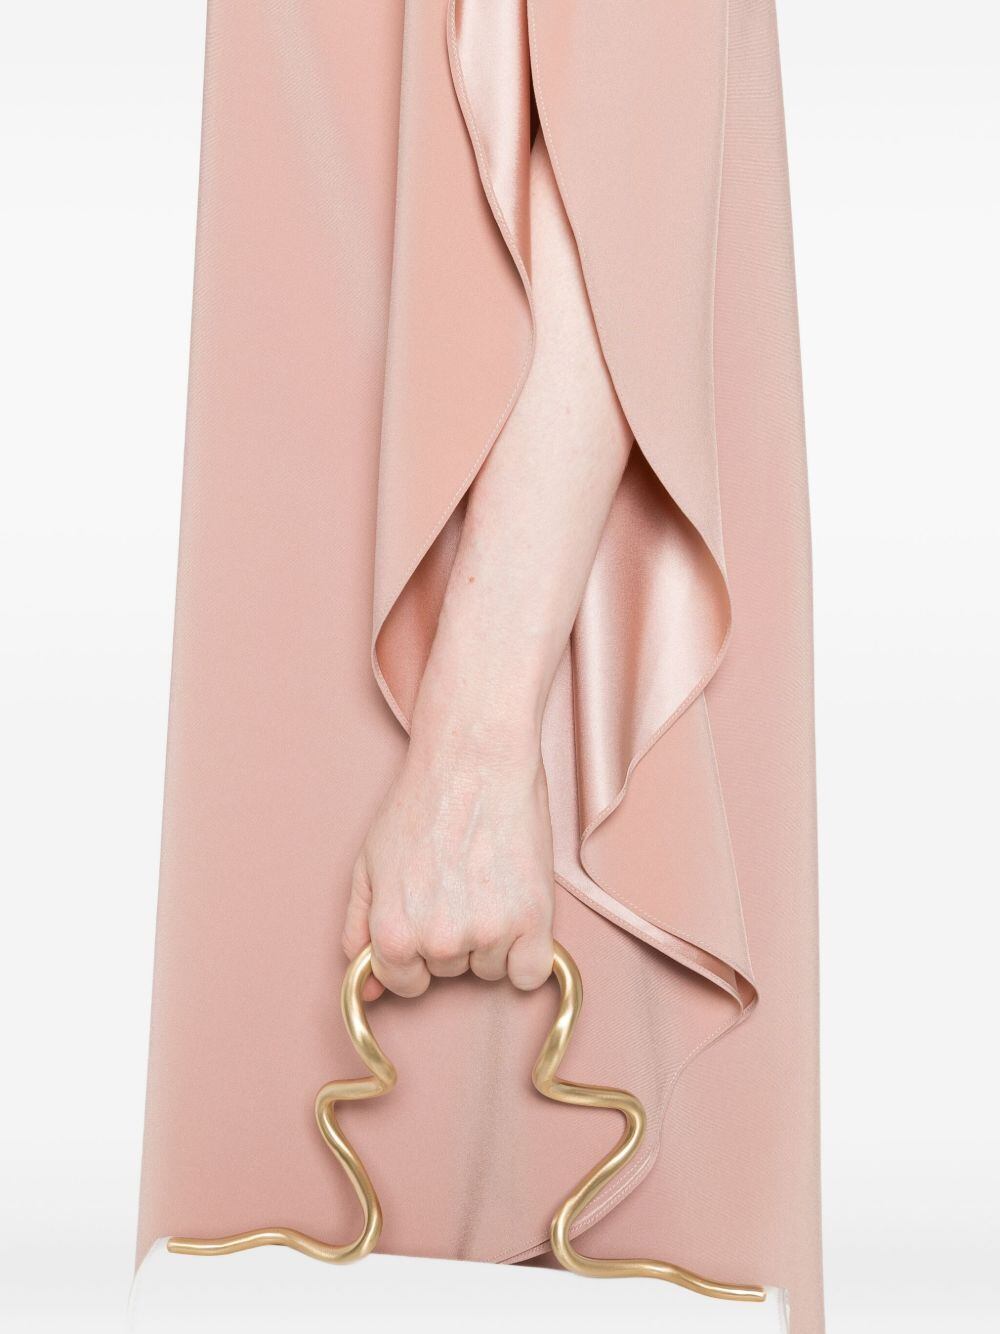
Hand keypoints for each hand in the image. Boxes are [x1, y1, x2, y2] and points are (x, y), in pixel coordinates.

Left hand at [342, 722, 555, 1001]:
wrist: (474, 760)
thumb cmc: (421, 803)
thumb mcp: (368, 864)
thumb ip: (360, 929)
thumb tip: (367, 989)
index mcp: (392, 934)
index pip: (404, 981)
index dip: (415, 949)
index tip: (428, 915)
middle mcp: (438, 942)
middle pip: (449, 973)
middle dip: (452, 937)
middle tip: (458, 881)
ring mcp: (488, 934)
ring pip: (490, 969)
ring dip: (491, 938)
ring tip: (486, 879)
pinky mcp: (532, 921)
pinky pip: (530, 972)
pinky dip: (527, 950)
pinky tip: (516, 906)